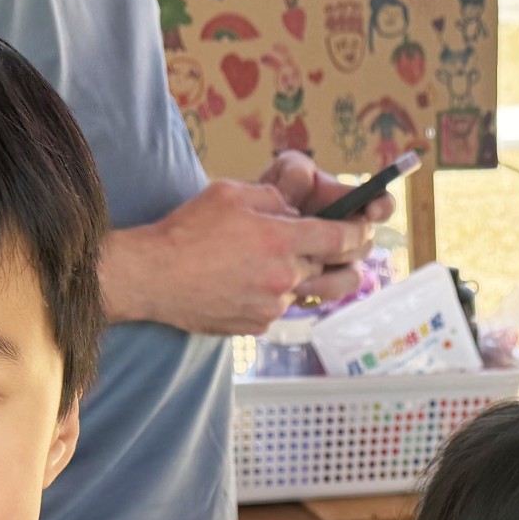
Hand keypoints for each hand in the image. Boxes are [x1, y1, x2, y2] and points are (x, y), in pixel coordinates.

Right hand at [101, 175, 374, 335]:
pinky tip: (245, 281)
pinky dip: (271, 294)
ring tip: (269, 262)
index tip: (364, 228)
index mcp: (283, 240)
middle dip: (331, 256)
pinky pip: (278, 308)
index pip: (342, 239)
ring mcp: (273, 306)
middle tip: (320, 245)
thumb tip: (299, 207)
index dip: (360, 233)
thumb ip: (275, 197)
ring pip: (304, 290)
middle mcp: (285, 277)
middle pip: (331, 269)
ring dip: (298, 275)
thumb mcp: (232, 193)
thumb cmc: (188, 230)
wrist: (154, 276)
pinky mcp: (258, 325)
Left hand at [260, 151, 394, 305]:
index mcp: (347, 203)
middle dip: (346, 246)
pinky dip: (318, 288)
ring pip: (353, 274)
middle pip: (366, 243)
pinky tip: (297, 285)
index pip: (380, 204)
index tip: (372, 211)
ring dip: (332, 273)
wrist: (249, 231)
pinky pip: (333, 292)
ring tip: (305, 268)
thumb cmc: (272, 195)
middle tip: (322, 247)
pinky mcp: (325, 283)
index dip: (382, 207)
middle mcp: (349, 234)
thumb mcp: (280, 174)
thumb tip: (304, 184)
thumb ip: (294, 171)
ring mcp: (340, 262)